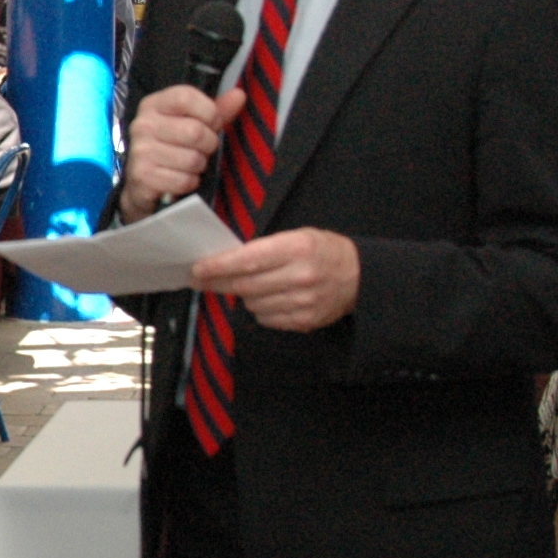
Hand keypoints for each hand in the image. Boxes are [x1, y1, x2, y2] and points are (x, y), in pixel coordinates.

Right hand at [117, 84, 244, 222]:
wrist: (142, 181)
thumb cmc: (172, 146)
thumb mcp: (191, 122)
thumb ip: (216, 110)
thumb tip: (239, 95)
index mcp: (154, 105)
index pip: (185, 97)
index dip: (209, 112)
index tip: (213, 123)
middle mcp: (143, 124)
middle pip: (194, 131)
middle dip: (209, 144)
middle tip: (203, 149)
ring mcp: (141, 151)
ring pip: (192, 159)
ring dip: (199, 166)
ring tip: (191, 164)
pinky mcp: (143, 176)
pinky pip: (183, 181)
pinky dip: (190, 183)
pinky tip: (182, 179)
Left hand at [188, 227, 362, 332]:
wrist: (359, 276)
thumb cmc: (322, 252)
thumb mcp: (297, 236)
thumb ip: (264, 248)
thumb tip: (224, 261)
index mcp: (297, 248)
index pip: (248, 259)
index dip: (218, 266)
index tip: (198, 268)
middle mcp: (300, 276)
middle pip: (245, 285)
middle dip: (218, 282)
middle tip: (199, 280)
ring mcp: (303, 302)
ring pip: (252, 303)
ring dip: (243, 295)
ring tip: (250, 285)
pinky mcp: (304, 321)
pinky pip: (266, 318)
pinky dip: (260, 309)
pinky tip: (268, 298)